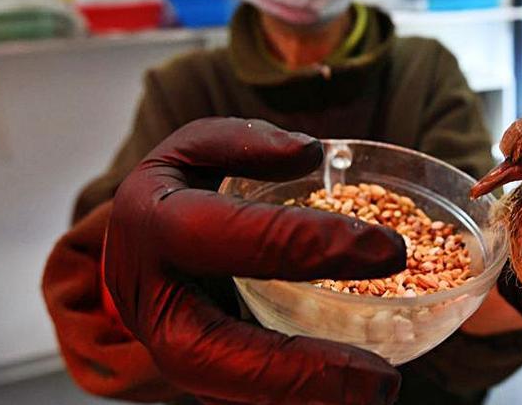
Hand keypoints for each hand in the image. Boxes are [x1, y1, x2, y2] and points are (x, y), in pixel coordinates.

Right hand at [103, 117, 406, 404]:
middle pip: (212, 351)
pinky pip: (237, 397)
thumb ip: (247, 142)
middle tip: (379, 378)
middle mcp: (151, 297)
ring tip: (375, 396)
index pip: (232, 237)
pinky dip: (290, 401)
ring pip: (223, 391)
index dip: (309, 245)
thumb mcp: (197, 149)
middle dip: (296, 369)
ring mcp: (166, 344)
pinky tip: (346, 398)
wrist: (132, 244)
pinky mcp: (190, 370)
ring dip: (298, 400)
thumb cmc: (178, 193)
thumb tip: (310, 155)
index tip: (389, 251)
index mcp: (153, 224)